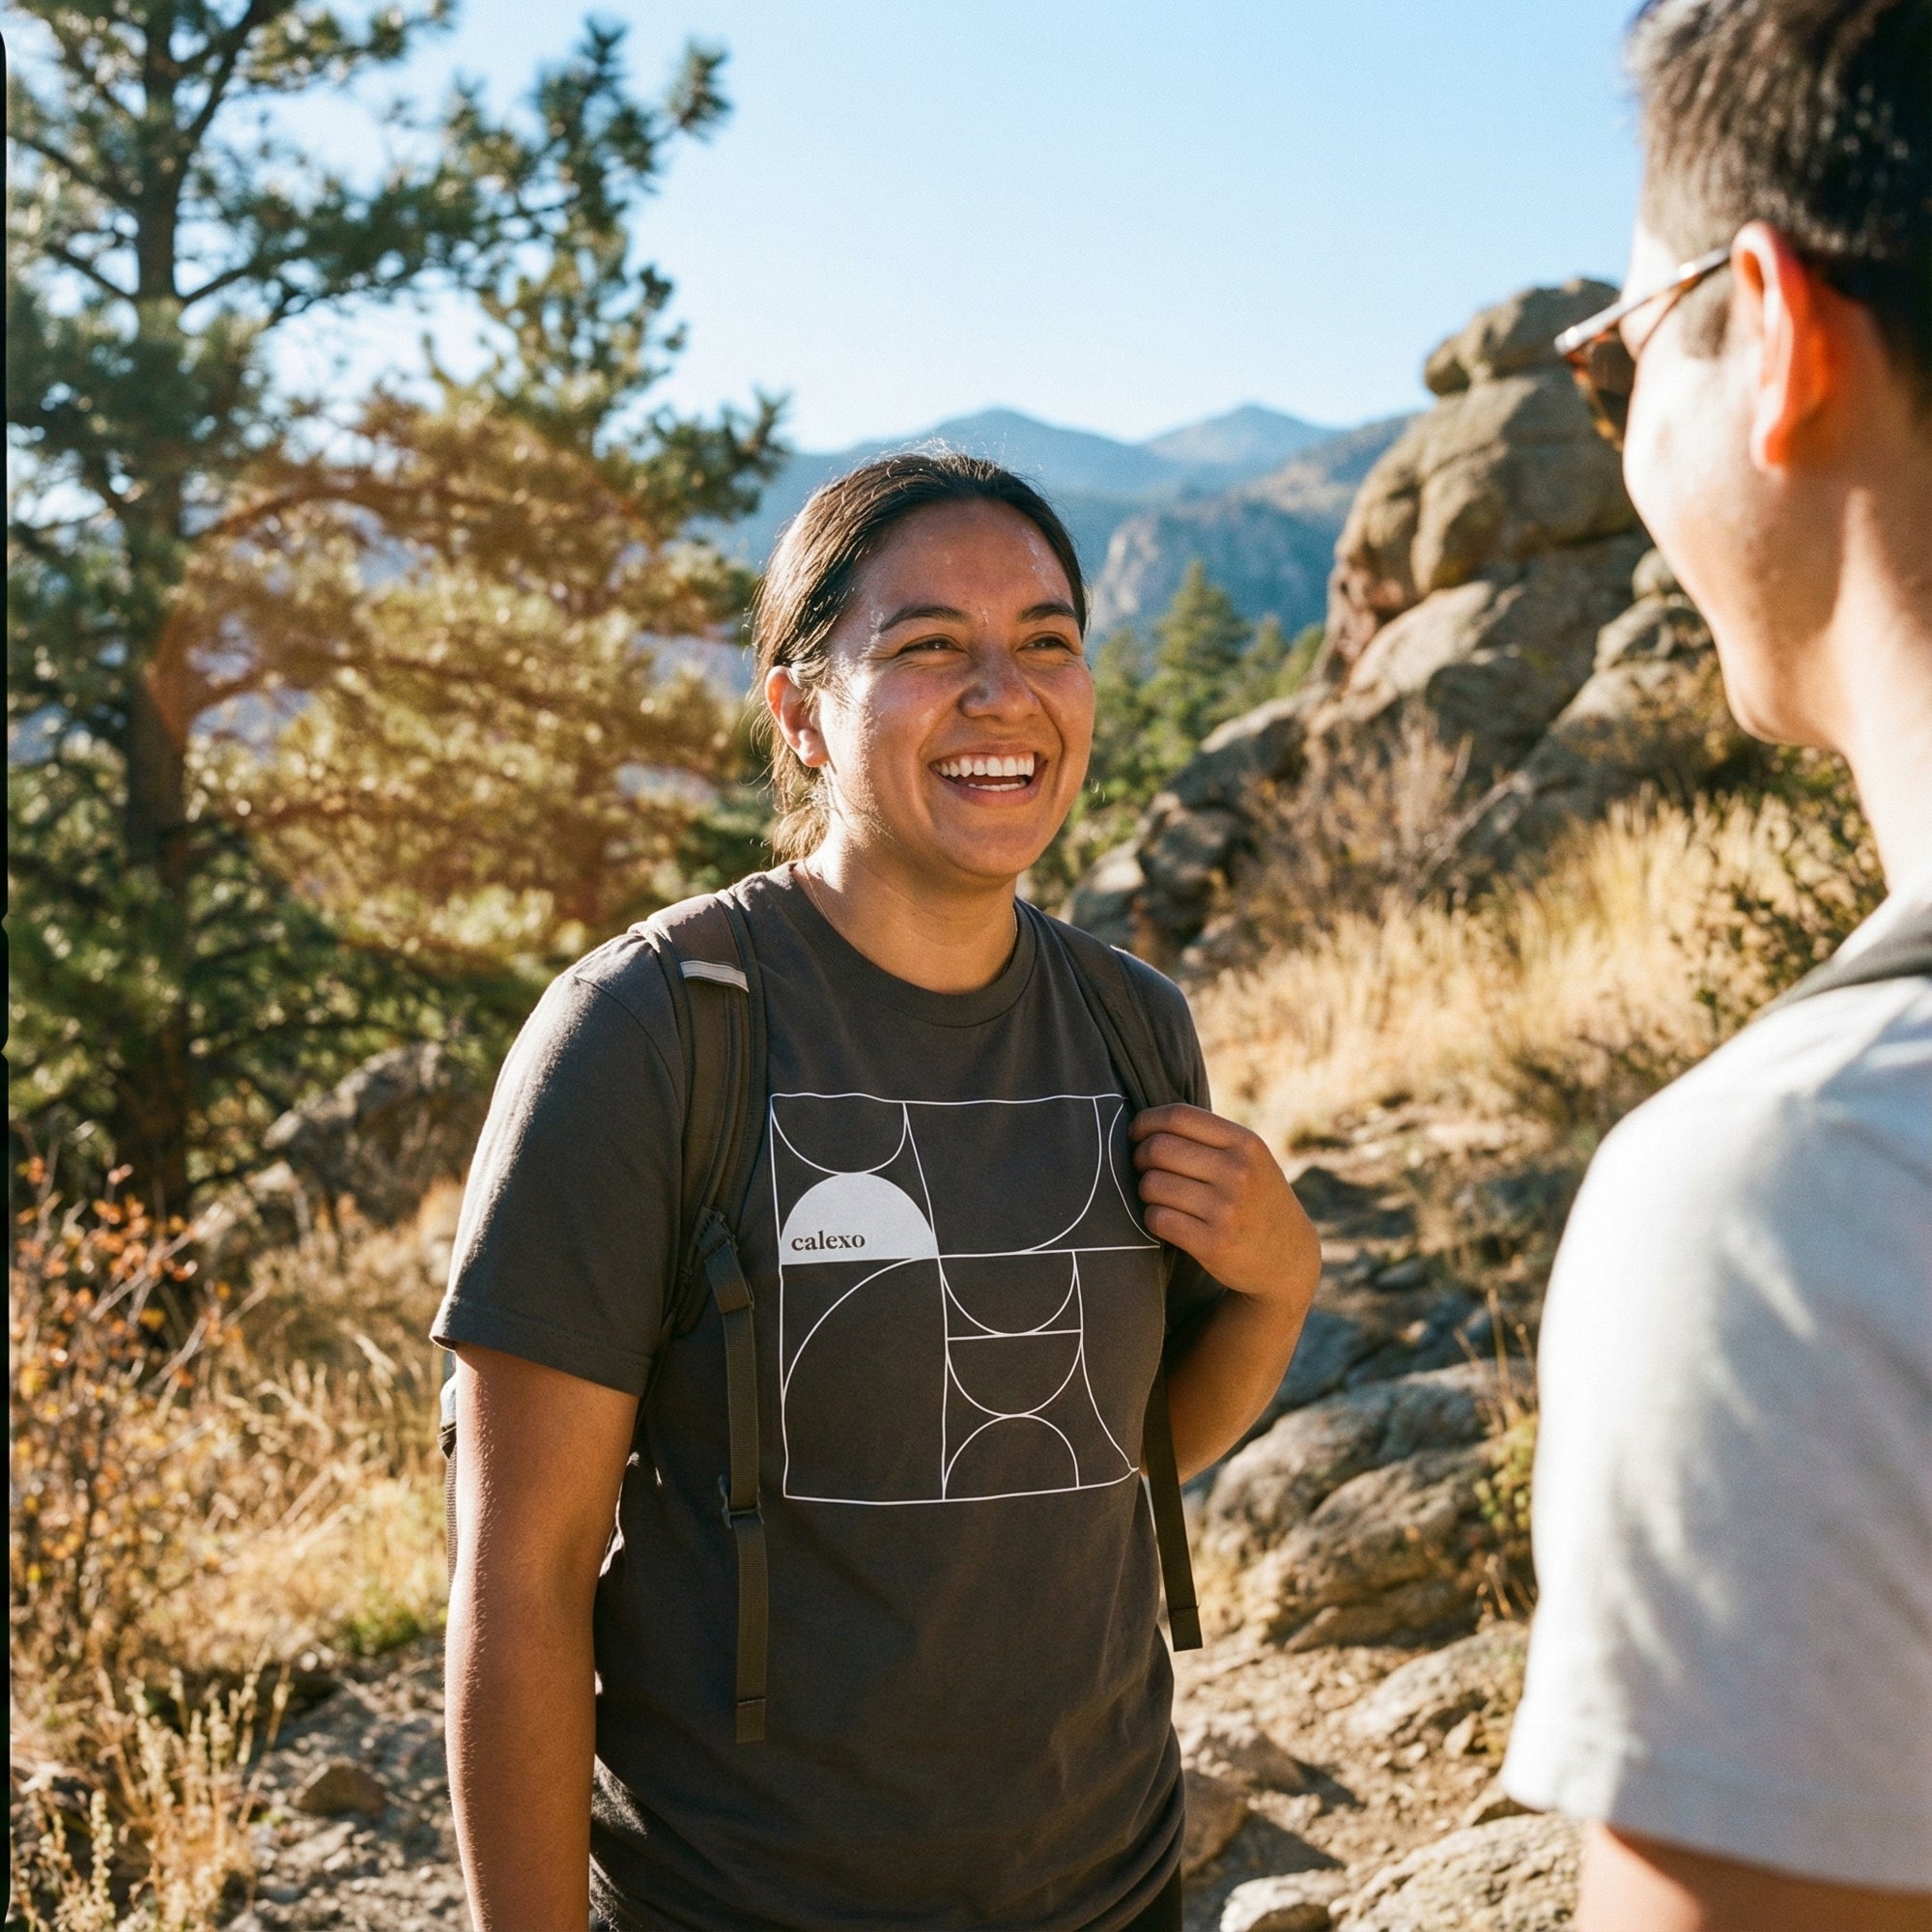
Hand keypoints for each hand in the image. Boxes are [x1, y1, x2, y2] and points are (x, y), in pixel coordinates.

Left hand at [1130, 1103, 1319, 1307]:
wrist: (1288, 1259)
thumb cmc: (1255, 1199)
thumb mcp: (1249, 1159)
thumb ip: (1209, 1138)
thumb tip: (1145, 1122)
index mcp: (1245, 1143)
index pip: (1178, 1116)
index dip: (1146, 1121)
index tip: (1136, 1133)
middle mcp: (1238, 1172)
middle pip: (1159, 1148)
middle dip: (1139, 1157)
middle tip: (1141, 1167)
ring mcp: (1227, 1209)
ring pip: (1152, 1184)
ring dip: (1144, 1190)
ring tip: (1157, 1195)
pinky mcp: (1213, 1243)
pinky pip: (1157, 1218)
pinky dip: (1152, 1218)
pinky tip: (1166, 1219)